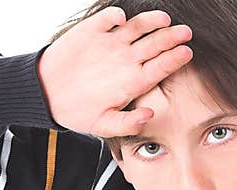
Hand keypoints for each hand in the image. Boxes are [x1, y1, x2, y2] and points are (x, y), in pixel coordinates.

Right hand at [38, 7, 192, 136]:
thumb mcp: (102, 125)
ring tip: (163, 20)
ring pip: (137, 27)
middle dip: (171, 38)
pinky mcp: (94, 31)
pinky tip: (120, 18)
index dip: (174, 60)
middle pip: (155, 45)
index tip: (187, 53)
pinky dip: (115, 16)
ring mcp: (112, 44)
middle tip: (185, 32)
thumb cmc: (79, 112)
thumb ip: (127, 123)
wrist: (49, 95)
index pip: (160, 68)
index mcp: (133, 81)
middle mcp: (127, 60)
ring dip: (150, 22)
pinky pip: (108, 19)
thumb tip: (149, 115)